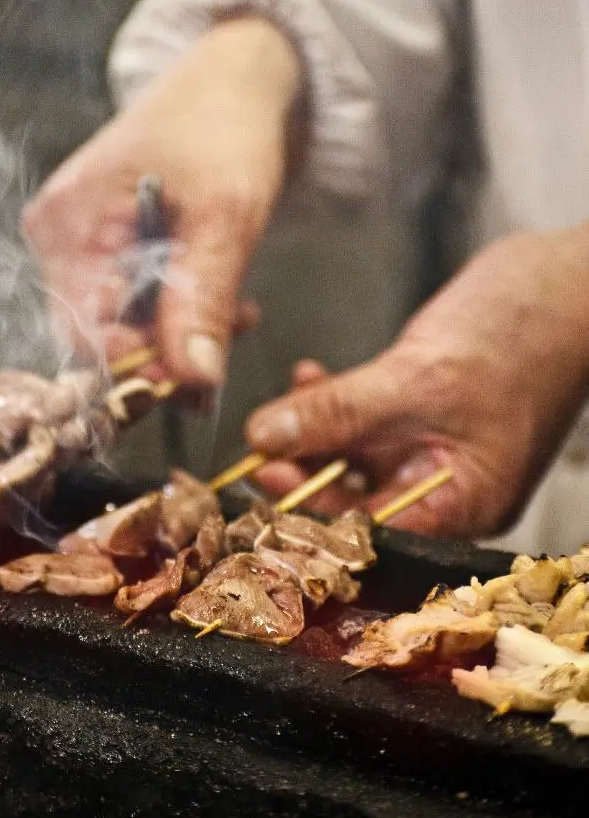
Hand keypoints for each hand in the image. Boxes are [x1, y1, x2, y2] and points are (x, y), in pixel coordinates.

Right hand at [22, 16, 300, 384]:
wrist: (236, 80)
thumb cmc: (224, 127)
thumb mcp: (225, 215)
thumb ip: (204, 298)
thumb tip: (194, 382)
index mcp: (65, 224)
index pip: (79, 333)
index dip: (136, 365)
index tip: (198, 377)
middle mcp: (58, 237)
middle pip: (100, 334)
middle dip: (168, 347)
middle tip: (234, 332)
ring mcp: (82, 242)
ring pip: (126, 325)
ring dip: (183, 332)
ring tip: (240, 312)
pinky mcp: (112, 247)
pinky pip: (139, 303)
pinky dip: (182, 311)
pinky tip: (226, 299)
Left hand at [247, 227, 588, 538]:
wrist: (573, 282)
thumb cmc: (522, 334)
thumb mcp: (418, 379)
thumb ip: (338, 412)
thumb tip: (264, 438)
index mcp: (460, 505)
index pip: (371, 536)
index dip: (311, 519)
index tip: (263, 487)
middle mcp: (447, 489)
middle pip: (357, 501)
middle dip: (304, 474)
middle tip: (260, 449)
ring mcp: (437, 450)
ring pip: (356, 458)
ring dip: (313, 434)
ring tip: (277, 412)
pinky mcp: (428, 415)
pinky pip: (369, 422)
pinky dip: (336, 403)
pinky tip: (310, 376)